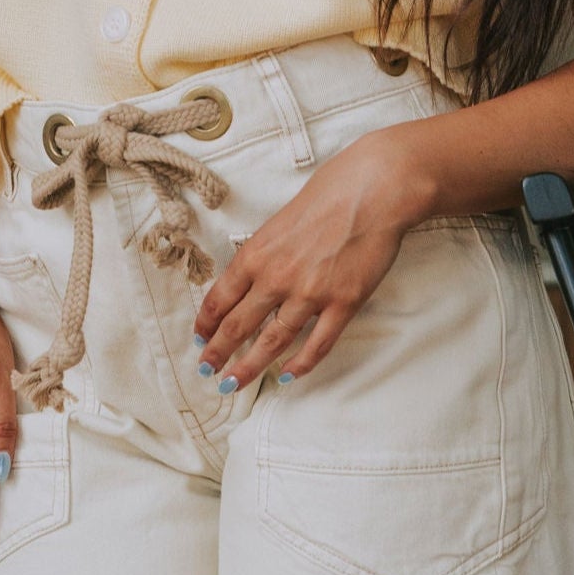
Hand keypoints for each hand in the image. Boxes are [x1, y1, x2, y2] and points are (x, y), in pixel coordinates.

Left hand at [192, 126, 432, 389]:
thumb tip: (251, 278)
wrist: (374, 190)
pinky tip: (288, 376)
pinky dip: (301, 364)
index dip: (206, 323)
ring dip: (249, 367)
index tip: (199, 337)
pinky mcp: (343, 303)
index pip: (220, 298)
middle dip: (217, 352)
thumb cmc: (330, 194)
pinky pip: (317, 343)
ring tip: (232, 384)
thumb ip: (264, 253)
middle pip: (238, 326)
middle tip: (207, 370)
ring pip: (272, 342)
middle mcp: (277, 277)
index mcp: (256, 253)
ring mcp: (311, 293)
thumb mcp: (280, 221)